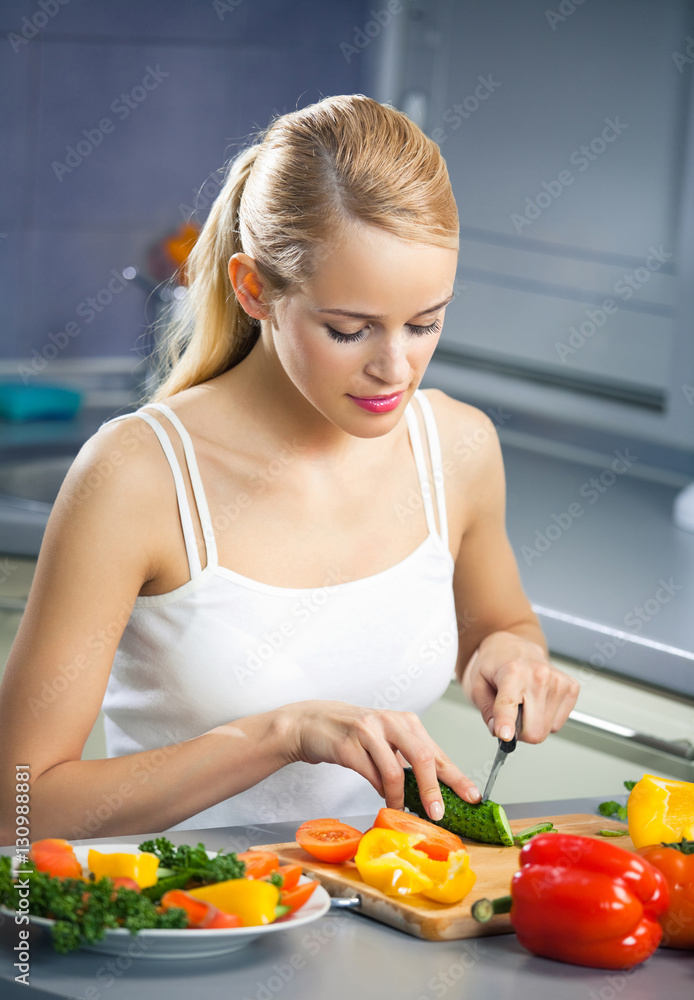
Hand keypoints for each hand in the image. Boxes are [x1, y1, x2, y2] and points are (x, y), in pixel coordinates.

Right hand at [279, 700, 481, 820]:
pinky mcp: (349, 744)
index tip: (472, 796)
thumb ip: (406, 758)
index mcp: (406, 721)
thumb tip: (432, 791)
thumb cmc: (352, 734)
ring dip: (402, 798)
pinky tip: (384, 801)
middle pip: (423, 757)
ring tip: (405, 812)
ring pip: (396, 770)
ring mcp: (369, 731)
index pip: (438, 752)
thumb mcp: (385, 740)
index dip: (456, 776)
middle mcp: (390, 722)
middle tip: (439, 813)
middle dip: (435, 789)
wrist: (310, 722)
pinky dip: (381, 792)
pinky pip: (371, 774)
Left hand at [461, 631, 579, 743]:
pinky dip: (546, 719)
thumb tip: (500, 732)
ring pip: (547, 730)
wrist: (512, 646)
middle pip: (533, 730)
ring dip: (533, 724)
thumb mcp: (477, 685)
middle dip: (519, 732)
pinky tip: (538, 701)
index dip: (507, 723)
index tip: (506, 735)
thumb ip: (486, 711)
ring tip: (524, 703)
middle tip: (511, 715)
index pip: (509, 704)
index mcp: (512, 671)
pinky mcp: (571, 688)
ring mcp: (558, 681)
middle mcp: (539, 675)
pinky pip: (558, 723)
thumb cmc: (495, 664)